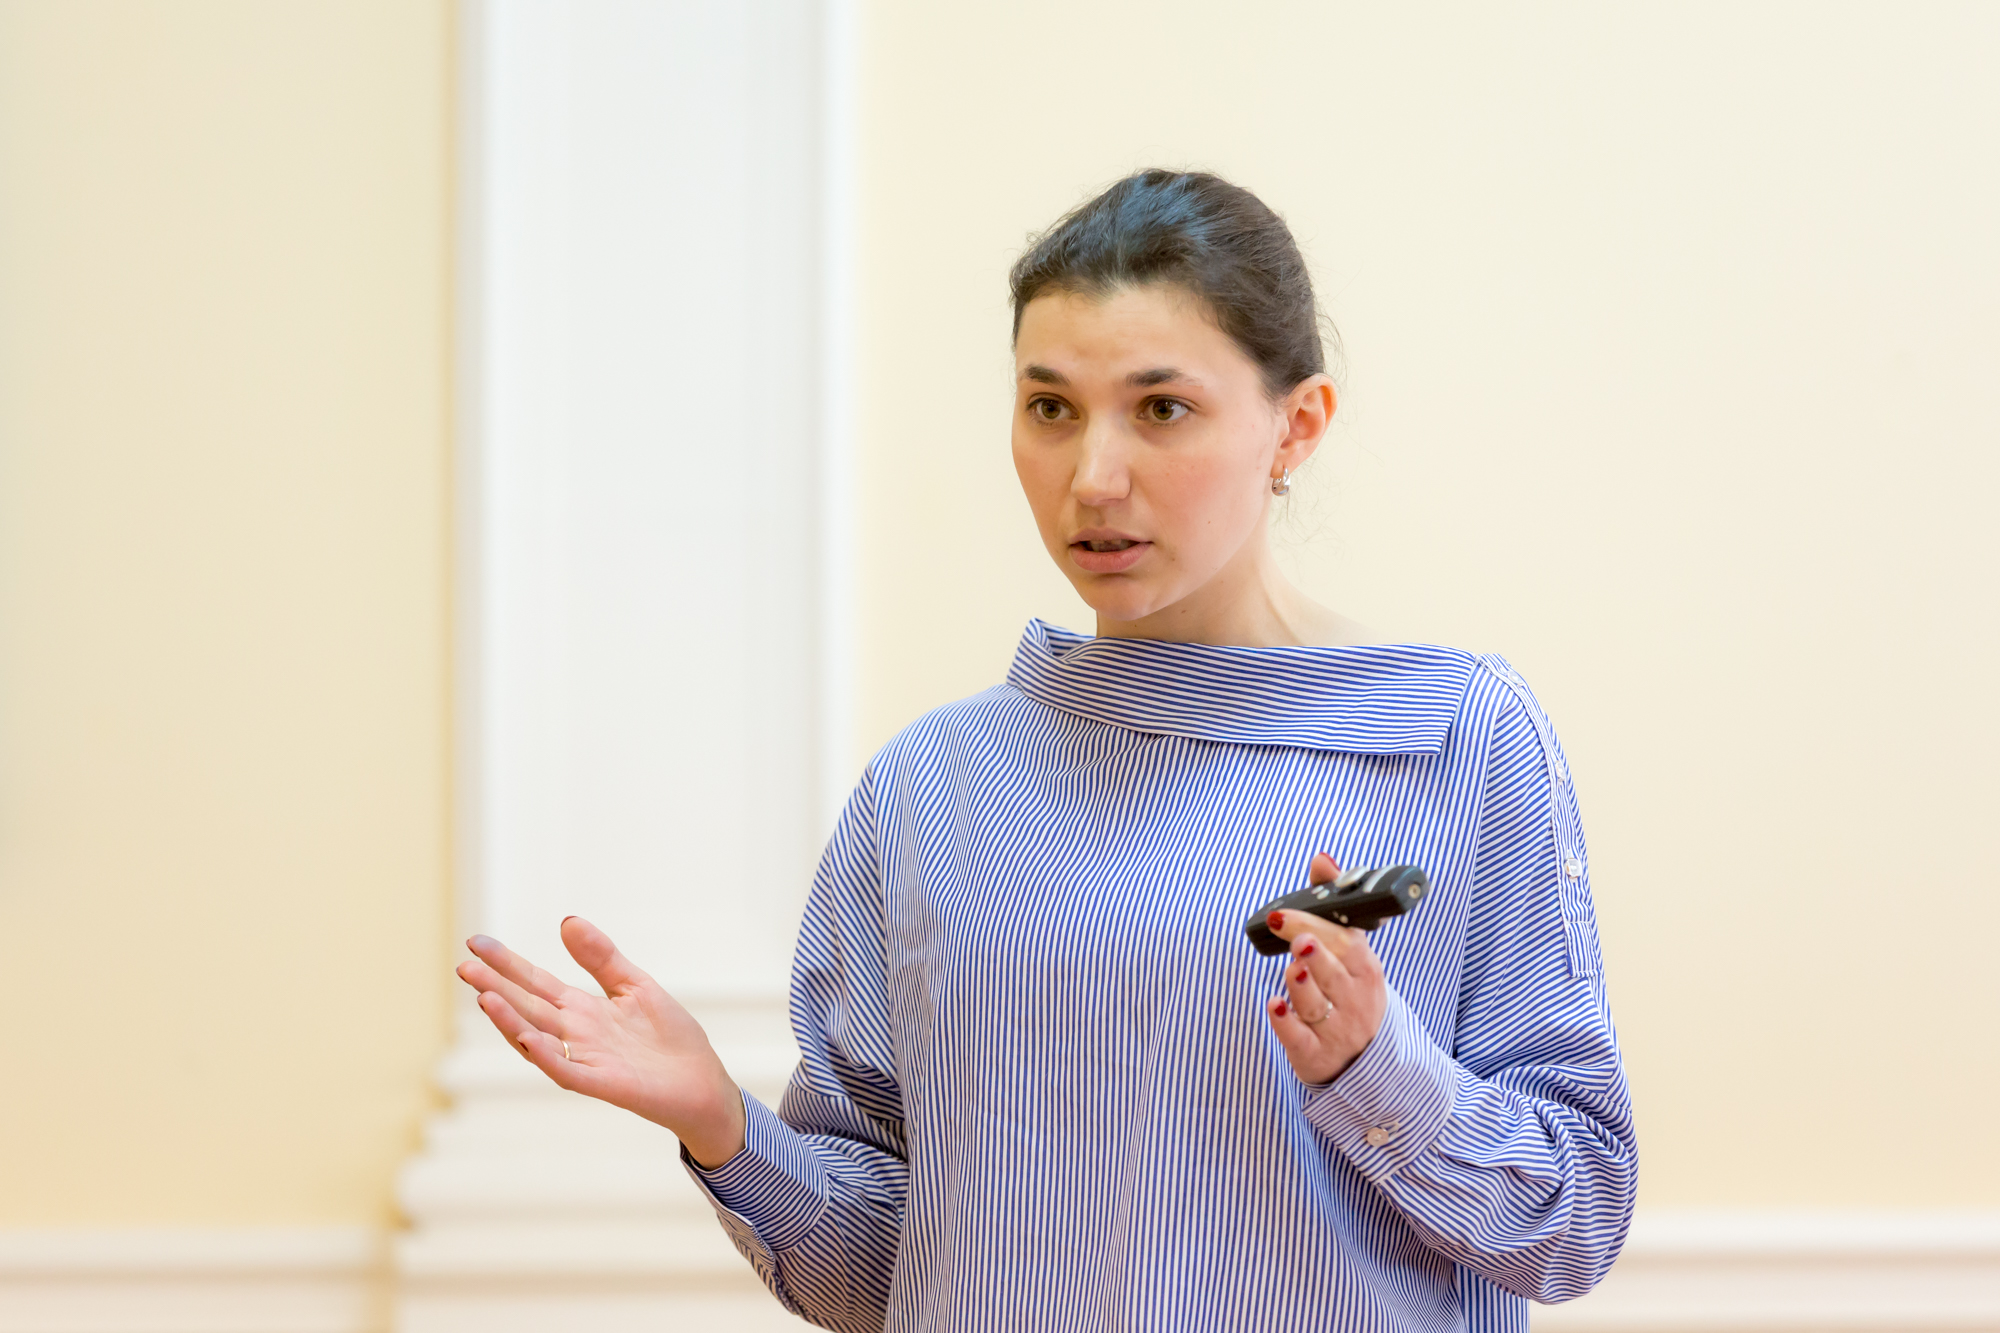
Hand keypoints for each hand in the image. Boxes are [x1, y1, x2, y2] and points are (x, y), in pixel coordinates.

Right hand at [456, 917, 747, 1167]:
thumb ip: (601, 958)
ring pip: (538, 1039)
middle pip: (528, 1007)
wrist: (703, 1083)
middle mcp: (576, 1034)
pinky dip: (546, 1055)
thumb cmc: (669, 1039)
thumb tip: (566, 920)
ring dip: (510, 1020)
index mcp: (582, 1010)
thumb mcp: (634, 985)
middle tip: (464, 966)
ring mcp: (586, 1060)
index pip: (536, 983)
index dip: (507, 964)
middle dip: (496, 987)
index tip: (476, 942)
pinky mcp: (604, 1084)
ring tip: (484, 996)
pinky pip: (567, 1070)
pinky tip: (526, 1037)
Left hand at [1264, 853, 1389, 1084]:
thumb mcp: (1353, 953)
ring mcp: (1336, 1030)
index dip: (1317, 926)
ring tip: (1292, 968)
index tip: (1284, 912)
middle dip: (1315, 953)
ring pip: (1317, 1005)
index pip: (1348, 944)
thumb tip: (1322, 858)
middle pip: (1334, 974)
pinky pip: (1300, 1039)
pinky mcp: (1314, 1054)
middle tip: (1297, 938)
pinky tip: (1274, 1005)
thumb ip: (1335, 906)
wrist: (1369, 1060)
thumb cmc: (1351, 993)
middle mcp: (1355, 1000)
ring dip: (1302, 985)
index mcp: (1366, 971)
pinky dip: (1286, 1023)